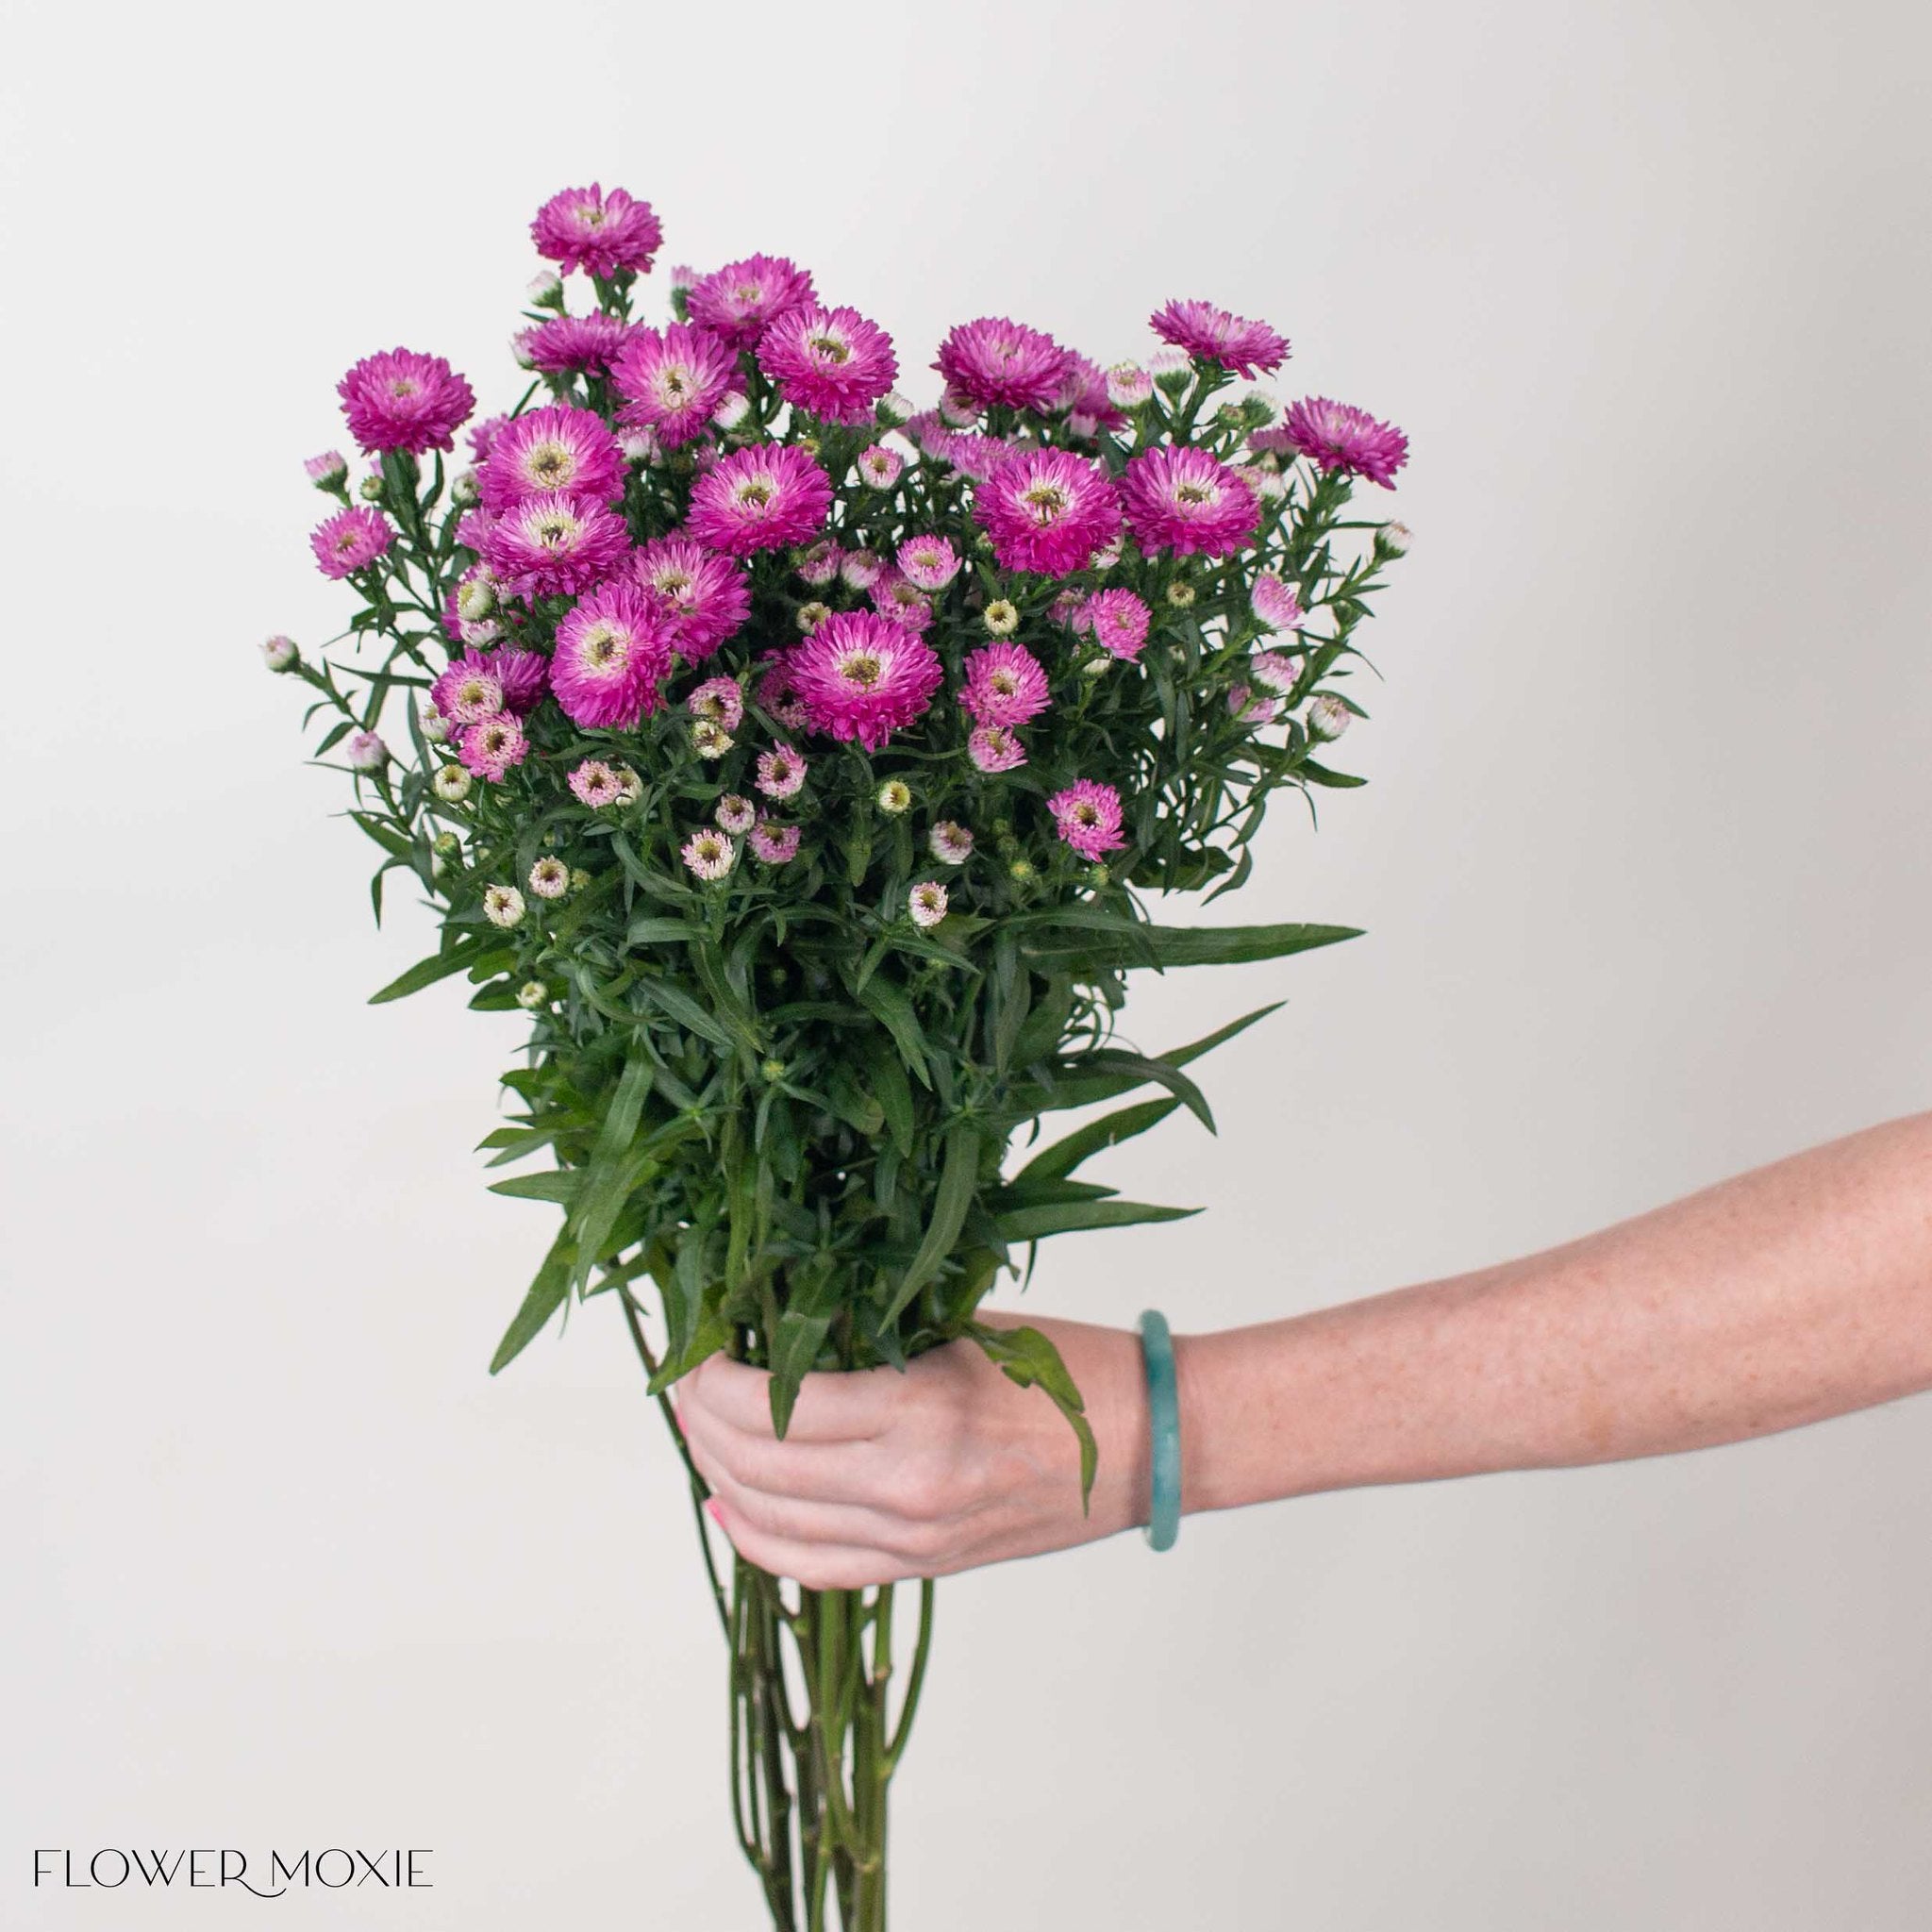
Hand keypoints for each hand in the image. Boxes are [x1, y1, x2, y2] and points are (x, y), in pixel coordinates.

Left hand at [674, 1313, 1152, 1587]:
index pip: (770, 1404)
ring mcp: (913, 1539)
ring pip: (773, 1521)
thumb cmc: (1074, 1368)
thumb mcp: (967, 1324)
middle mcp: (906, 1489)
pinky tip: (728, 1508)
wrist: (1153, 1446)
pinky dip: (759, 1541)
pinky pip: (816, 1568)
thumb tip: (779, 1322)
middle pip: (755, 1466)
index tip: (697, 1344)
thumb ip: (875, 1331)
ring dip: (717, 1474)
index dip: (712, 1377)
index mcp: (918, 1411)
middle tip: (685, 1379)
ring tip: (699, 1430)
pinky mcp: (925, 1567)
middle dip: (701, 1422)